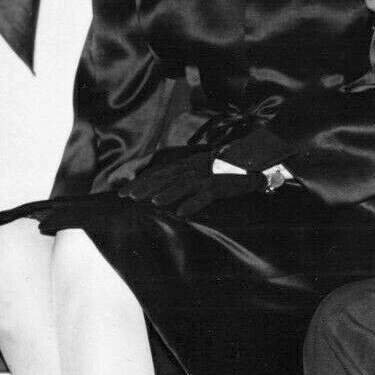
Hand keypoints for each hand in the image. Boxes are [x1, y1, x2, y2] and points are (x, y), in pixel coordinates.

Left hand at [119, 149, 266, 216]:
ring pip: (183, 184)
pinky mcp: (220, 184)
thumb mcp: (200, 169)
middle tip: (128, 197)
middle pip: (165, 177)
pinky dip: (192, 203)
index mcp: (186, 165)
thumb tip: (163, 188)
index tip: (122, 193)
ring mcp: (206, 175)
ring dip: (168, 193)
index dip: (140, 182)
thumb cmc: (224, 169)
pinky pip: (204, 195)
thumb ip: (183, 176)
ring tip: (153, 202)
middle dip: (146, 187)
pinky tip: (181, 213)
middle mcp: (193, 167)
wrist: (251, 161)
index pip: (158, 173)